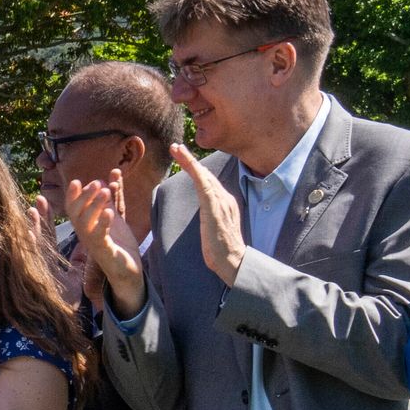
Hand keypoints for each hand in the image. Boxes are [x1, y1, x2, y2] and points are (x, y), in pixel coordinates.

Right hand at [65, 176, 145, 315]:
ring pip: (86, 223)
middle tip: (96, 183)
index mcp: (85, 225)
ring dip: (94, 205)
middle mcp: (85, 234)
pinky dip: (103, 223)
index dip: (73, 195)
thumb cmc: (119, 244)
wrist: (128, 270)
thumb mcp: (114, 218)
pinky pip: (100, 237)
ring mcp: (93, 243)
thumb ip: (111, 200)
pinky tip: (109, 213)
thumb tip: (108, 178)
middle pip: (76, 213)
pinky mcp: (105, 252)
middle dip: (84, 196)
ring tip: (105, 191)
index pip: (73, 207)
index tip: (76, 181)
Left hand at [171, 146, 245, 285]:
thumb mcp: (215, 230)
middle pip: (206, 174)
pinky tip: (186, 161)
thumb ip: (211, 218)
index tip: (185, 159)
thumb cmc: (222, 252)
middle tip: (176, 147)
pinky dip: (195, 171)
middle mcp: (226, 199)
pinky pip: (204, 184)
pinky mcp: (215, 207)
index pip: (209, 182)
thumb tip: (204, 215)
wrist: (234, 262)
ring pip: (204, 175)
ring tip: (176, 149)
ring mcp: (222, 202)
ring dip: (189, 160)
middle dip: (190, 160)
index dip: (197, 170)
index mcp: (226, 204)